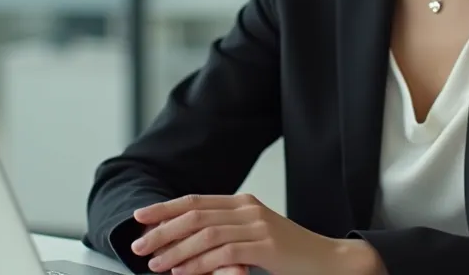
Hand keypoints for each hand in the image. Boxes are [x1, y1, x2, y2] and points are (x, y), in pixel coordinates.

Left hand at [129, 193, 382, 274]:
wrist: (330, 262)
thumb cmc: (290, 256)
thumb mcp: (254, 238)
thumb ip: (226, 235)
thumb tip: (185, 244)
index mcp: (244, 203)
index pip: (196, 200)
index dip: (165, 208)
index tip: (140, 218)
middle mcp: (248, 209)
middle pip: (195, 213)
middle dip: (162, 230)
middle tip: (138, 245)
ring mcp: (258, 226)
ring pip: (205, 232)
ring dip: (175, 249)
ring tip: (154, 264)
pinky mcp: (266, 245)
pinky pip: (223, 253)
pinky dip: (198, 264)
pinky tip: (181, 272)